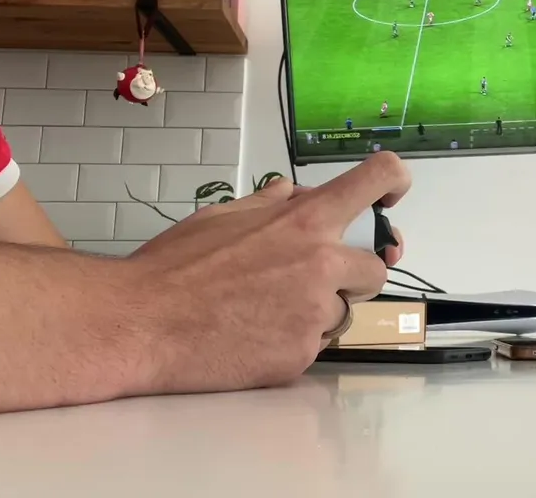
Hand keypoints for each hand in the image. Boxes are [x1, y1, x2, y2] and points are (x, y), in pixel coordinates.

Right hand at [122, 151, 411, 392]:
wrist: (141, 325)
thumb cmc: (173, 269)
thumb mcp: (222, 216)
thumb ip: (270, 203)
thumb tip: (296, 193)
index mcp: (305, 220)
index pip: (377, 180)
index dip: (394, 182)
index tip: (392, 195)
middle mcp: (322, 265)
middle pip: (375, 268)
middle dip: (349, 272)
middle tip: (307, 278)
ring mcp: (315, 314)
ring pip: (342, 311)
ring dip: (317, 310)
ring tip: (262, 309)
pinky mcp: (301, 356)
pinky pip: (314, 344)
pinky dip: (291, 340)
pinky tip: (252, 335)